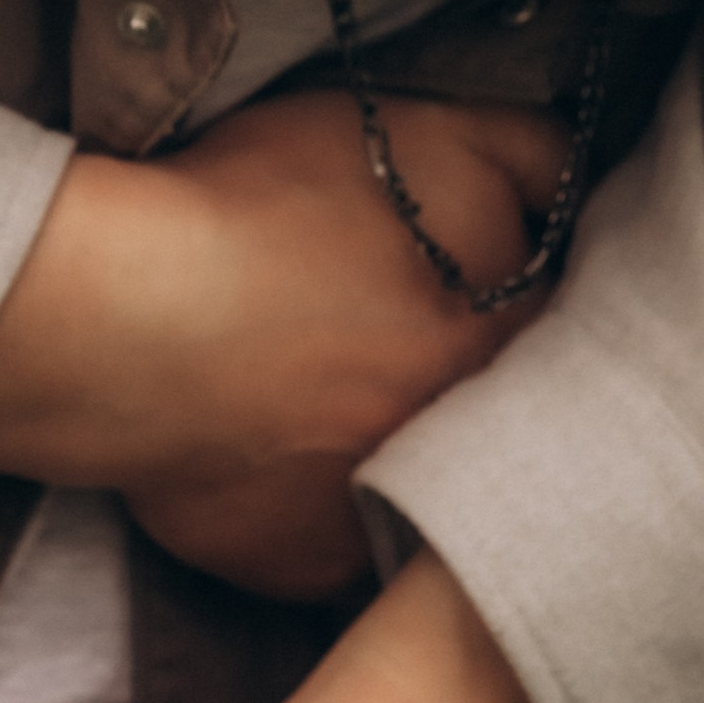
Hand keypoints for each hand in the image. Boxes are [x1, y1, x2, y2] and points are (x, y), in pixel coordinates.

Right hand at [0, 91, 565, 598]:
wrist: (125, 320)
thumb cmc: (273, 214)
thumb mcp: (431, 135)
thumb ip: (537, 156)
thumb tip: (577, 192)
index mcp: (512, 355)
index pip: (578, 338)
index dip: (538, 299)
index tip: (495, 278)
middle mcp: (467, 460)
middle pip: (504, 425)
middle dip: (473, 382)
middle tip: (410, 333)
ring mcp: (384, 524)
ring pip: (424, 489)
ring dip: (399, 447)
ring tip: (336, 388)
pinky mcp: (302, 567)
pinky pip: (333, 536)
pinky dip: (315, 495)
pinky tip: (281, 441)